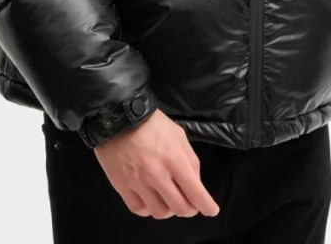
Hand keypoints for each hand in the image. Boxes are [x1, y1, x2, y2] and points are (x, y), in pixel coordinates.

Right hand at [93, 108, 220, 219]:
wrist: (119, 118)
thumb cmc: (153, 125)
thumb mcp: (178, 135)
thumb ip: (190, 160)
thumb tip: (195, 183)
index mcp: (174, 160)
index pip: (195, 192)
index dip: (207, 206)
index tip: (211, 210)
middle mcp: (157, 175)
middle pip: (179, 208)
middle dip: (189, 209)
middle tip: (189, 204)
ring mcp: (138, 182)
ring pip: (160, 213)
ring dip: (168, 210)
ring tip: (168, 199)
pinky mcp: (122, 186)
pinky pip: (139, 210)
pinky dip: (148, 209)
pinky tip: (150, 200)